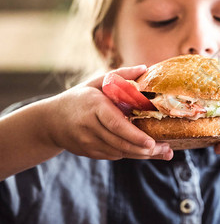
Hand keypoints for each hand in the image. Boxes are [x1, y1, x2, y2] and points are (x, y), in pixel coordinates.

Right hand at [45, 66, 172, 160]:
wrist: (50, 120)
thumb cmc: (79, 97)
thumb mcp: (97, 82)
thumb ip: (121, 75)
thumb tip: (145, 68)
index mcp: (94, 107)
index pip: (115, 124)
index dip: (134, 135)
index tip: (151, 142)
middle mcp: (89, 127)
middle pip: (120, 142)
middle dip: (144, 149)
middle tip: (166, 149)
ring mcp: (87, 142)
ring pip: (118, 152)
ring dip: (141, 154)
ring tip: (162, 151)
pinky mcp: (88, 152)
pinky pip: (112, 155)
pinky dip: (129, 153)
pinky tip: (144, 151)